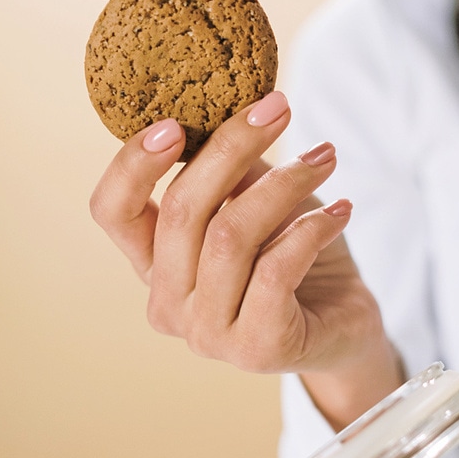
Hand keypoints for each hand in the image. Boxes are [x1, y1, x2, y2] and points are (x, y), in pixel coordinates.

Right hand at [90, 92, 402, 428]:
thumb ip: (228, 170)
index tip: (176, 122)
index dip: (133, 164)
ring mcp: (208, 335)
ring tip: (325, 157)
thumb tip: (224, 107)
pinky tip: (341, 211)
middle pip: (182, 211)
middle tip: (279, 108)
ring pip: (230, 236)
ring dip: (285, 183)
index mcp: (153, 264)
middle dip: (232, 147)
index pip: (112, 211)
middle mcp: (168, 304)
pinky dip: (313, 229)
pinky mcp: (257, 350)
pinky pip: (275, 270)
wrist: (346, 325)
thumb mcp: (255, 202)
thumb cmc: (295, 256)